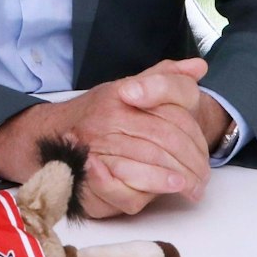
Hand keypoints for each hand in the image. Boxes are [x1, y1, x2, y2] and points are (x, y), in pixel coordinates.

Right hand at [0, 59, 229, 217]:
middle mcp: (107, 118)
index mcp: (121, 94)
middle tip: (202, 178)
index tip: (205, 153)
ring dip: (173, 177)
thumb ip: (164, 78)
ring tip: (191, 186)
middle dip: (189, 162)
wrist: (52, 133)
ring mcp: (96, 146)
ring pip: (147, 162)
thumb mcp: (130, 88)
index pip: (169, 114)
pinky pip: (123, 188)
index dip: (194, 135)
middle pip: (162, 140)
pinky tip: (164, 190)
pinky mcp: (88, 176)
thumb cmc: (100, 113)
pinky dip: (146, 190)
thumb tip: (199, 66)